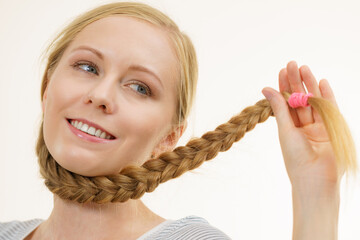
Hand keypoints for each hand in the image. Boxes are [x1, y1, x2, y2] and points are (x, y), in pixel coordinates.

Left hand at [262, 61, 341, 190]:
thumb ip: (279, 107)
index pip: (285, 102)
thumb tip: (266, 88)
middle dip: (296, 82)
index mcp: (289, 127)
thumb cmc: (295, 157)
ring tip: (304, 68)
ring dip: (309, 84)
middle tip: (292, 64)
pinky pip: (329, 108)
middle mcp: (303, 125)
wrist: (316, 177)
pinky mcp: (332, 128)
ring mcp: (318, 126)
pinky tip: (322, 81)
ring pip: (313, 101)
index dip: (283, 87)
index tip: (281, 71)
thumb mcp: (286, 129)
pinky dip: (326, 95)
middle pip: (299, 99)